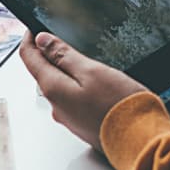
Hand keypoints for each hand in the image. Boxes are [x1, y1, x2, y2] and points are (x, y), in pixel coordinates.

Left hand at [19, 31, 146, 150]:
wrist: (140, 141)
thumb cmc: (120, 106)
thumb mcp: (92, 71)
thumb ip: (64, 55)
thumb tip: (41, 41)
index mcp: (53, 89)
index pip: (29, 58)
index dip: (30, 39)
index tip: (34, 29)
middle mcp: (56, 106)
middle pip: (44, 73)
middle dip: (49, 55)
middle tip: (61, 39)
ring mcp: (69, 118)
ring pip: (61, 87)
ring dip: (66, 73)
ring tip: (85, 61)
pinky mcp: (83, 125)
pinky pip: (74, 101)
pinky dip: (79, 88)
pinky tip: (98, 85)